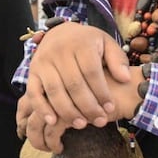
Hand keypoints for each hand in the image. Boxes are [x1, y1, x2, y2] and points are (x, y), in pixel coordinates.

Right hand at [19, 22, 131, 152]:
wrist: (60, 32)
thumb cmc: (87, 43)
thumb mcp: (106, 44)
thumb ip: (118, 60)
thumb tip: (125, 78)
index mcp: (81, 43)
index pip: (92, 72)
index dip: (102, 92)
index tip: (110, 108)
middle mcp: (59, 51)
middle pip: (74, 84)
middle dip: (88, 106)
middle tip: (100, 121)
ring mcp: (43, 61)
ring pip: (54, 90)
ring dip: (68, 111)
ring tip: (81, 124)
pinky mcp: (31, 72)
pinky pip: (34, 92)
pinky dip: (42, 108)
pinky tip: (53, 122)